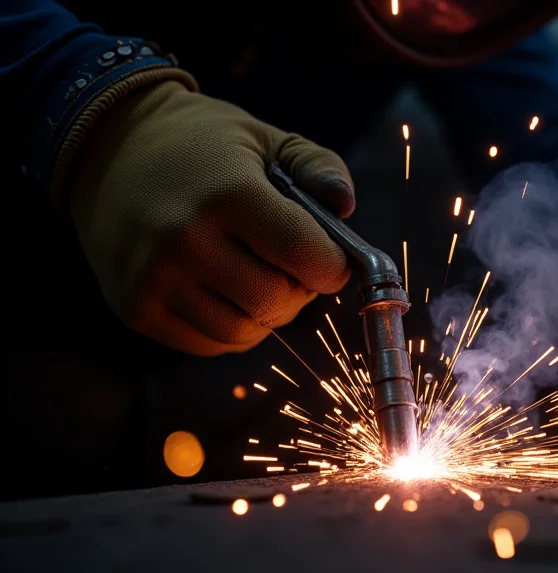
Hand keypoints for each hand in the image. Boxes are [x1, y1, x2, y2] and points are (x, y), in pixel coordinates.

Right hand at [68, 80, 353, 355]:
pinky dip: (233, 327)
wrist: (108, 149)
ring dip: (267, 314)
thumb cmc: (203, 145)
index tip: (331, 260)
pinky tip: (227, 290)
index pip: (303, 254)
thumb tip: (346, 206)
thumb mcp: (266, 139)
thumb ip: (318, 166)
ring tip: (259, 276)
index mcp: (227, 193)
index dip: (331, 266)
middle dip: (300, 291)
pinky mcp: (135, 308)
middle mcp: (184, 239)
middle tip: (293, 268)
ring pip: (244, 332)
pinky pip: (210, 344)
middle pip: (275, 301)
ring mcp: (153, 278)